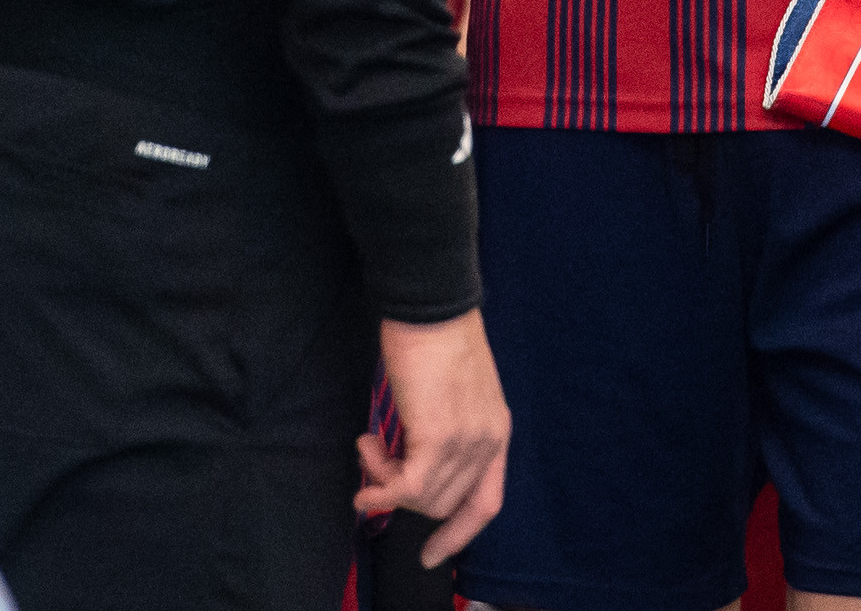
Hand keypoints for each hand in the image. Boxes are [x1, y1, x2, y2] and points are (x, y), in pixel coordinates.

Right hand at [355, 309, 509, 565]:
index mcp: (497, 431)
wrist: (430, 305)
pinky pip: (405, 488)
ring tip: (368, 444)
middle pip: (443, 505)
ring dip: (385, 481)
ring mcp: (466, 442)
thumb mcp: (454, 391)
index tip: (433, 554)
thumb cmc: (434, 337)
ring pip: (421, 499)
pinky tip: (363, 458)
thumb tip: (410, 458)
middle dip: (402, 495)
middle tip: (374, 459)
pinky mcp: (437, 438)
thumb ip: (444, 427)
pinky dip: (378, 484)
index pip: (486, 503)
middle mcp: (488, 442)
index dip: (458, 534)